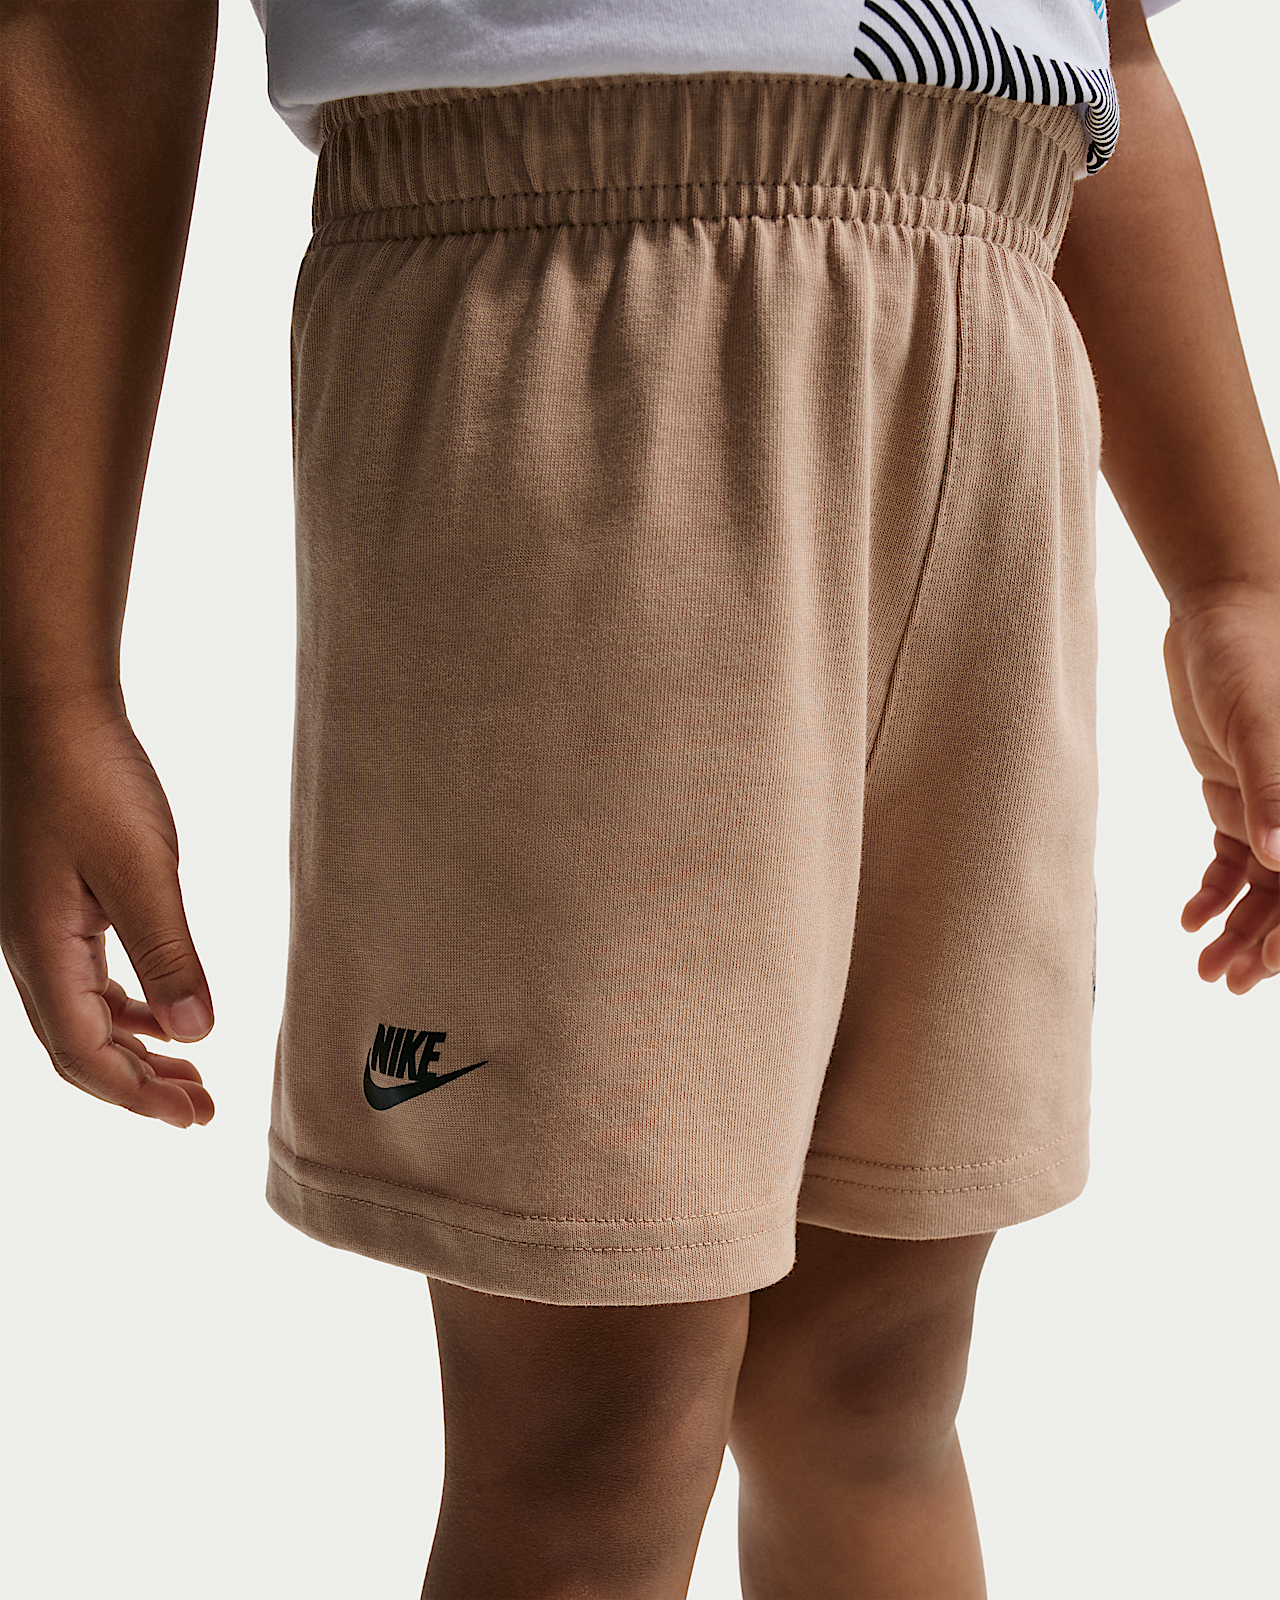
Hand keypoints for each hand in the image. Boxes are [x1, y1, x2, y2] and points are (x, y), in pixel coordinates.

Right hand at [1, 691, 214, 1125]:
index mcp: (43, 950)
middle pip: (78, 1048)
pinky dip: (128, 1010)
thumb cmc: (92, 777)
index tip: (194, 1118)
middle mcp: (31, 950)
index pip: (83, 1054)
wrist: (52, 709)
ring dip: (136, 1052)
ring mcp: (39, 928)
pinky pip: (87, 981)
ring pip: (83, 1017)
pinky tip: (165, 1015)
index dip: (137, 1095)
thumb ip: (168, 954)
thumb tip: (195, 1036)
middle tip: (201, 1111)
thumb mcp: (142, 868)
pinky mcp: (56, 905)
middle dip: (138, 1087)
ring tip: (191, 1077)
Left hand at [1163, 586, 1279, 992]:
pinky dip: (1217, 891)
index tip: (1271, 967)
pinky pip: (1238, 858)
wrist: (1217, 612)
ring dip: (1241, 929)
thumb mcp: (1260, 725)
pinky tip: (1189, 918)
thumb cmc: (1250, 656)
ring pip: (1271, 885)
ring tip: (1203, 968)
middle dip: (1270, 944)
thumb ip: (1274, 791)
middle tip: (1225, 983)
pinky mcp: (1243, 793)